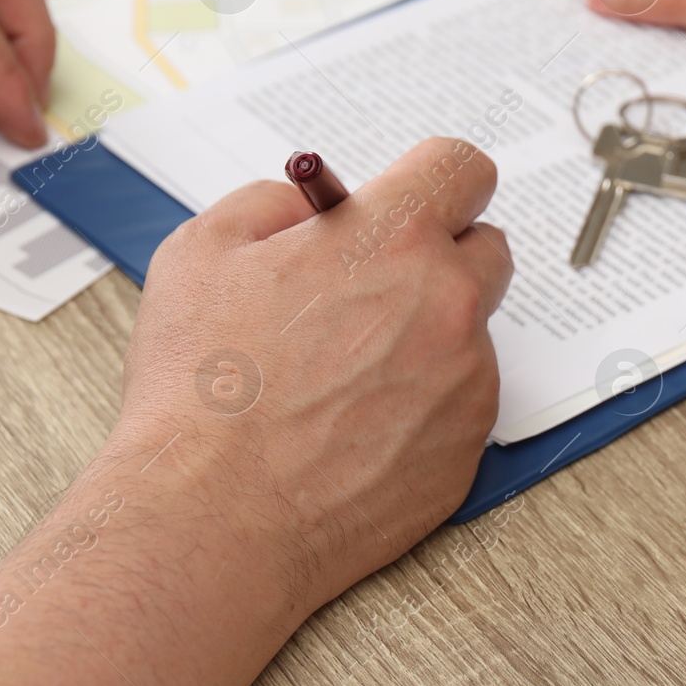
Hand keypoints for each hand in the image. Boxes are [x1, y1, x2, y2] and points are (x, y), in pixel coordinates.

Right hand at [0, 137, 511, 685]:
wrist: (211, 516)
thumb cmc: (200, 389)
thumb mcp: (204, 250)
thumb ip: (272, 204)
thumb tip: (311, 207)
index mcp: (392, 239)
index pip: (462, 169)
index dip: (434, 179)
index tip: (417, 197)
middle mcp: (449, 304)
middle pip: (486, 249)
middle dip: (438, 257)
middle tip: (373, 287)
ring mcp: (467, 383)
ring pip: (467, 336)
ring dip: (424, 339)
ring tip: (338, 379)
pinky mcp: (466, 452)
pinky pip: (458, 407)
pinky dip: (420, 409)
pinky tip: (350, 430)